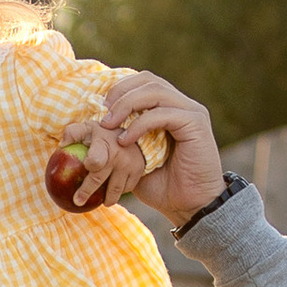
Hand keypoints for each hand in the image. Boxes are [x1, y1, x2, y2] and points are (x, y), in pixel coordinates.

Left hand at [82, 70, 223, 228]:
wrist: (190, 206)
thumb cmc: (162, 186)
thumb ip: (120, 139)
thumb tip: (92, 128)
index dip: (119, 88)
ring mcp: (190, 111)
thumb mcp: (133, 159)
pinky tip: (124, 141)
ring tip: (108, 124)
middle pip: (148, 80)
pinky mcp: (195, 123)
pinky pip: (162, 113)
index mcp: (168, 108)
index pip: (142, 82)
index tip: (98, 107)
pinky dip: (140, 124)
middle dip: (120, 92)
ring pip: (154, 91)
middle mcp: (181, 105)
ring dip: (126, 104)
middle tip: (101, 113)